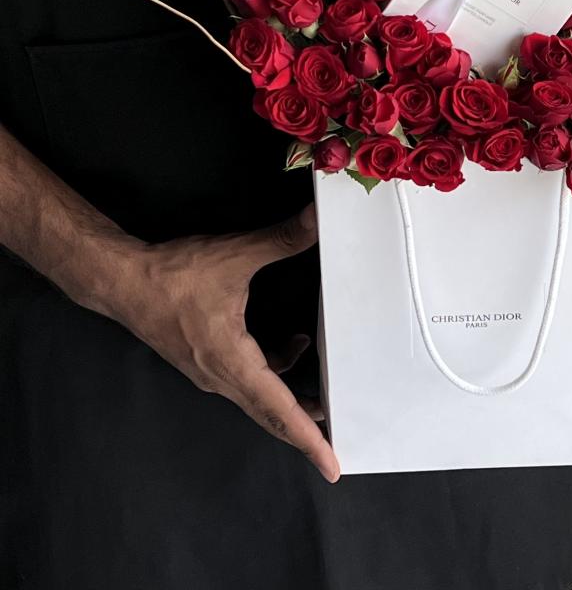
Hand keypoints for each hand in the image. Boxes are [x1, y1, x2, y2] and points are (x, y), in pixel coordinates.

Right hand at [98, 204, 339, 482]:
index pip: (280, 409)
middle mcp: (221, 377)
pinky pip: (247, 380)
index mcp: (232, 361)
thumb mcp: (234, 255)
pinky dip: (274, 370)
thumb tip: (315, 218)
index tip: (331, 466)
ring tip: (325, 391)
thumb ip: (279, 240)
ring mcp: (211, 373)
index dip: (309, 439)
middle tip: (336, 449)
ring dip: (291, 398)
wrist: (122, 281)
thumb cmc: (174, 275)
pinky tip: (292, 343)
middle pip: (272, 415)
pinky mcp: (205, 361)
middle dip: (306, 431)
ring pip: (260, 398)